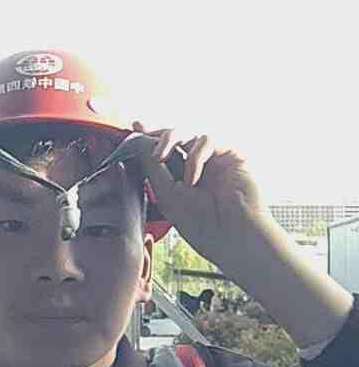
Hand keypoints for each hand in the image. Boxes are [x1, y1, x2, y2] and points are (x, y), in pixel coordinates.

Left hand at [133, 122, 272, 268]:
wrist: (232, 237)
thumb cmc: (201, 224)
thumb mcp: (166, 194)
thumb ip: (151, 166)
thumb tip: (137, 139)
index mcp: (181, 177)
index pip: (163, 151)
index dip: (148, 138)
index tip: (134, 128)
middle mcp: (198, 166)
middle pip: (174, 136)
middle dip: (155, 134)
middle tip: (140, 134)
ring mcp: (215, 159)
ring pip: (188, 133)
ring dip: (168, 142)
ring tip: (159, 159)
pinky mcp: (231, 154)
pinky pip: (207, 140)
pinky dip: (194, 158)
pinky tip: (192, 180)